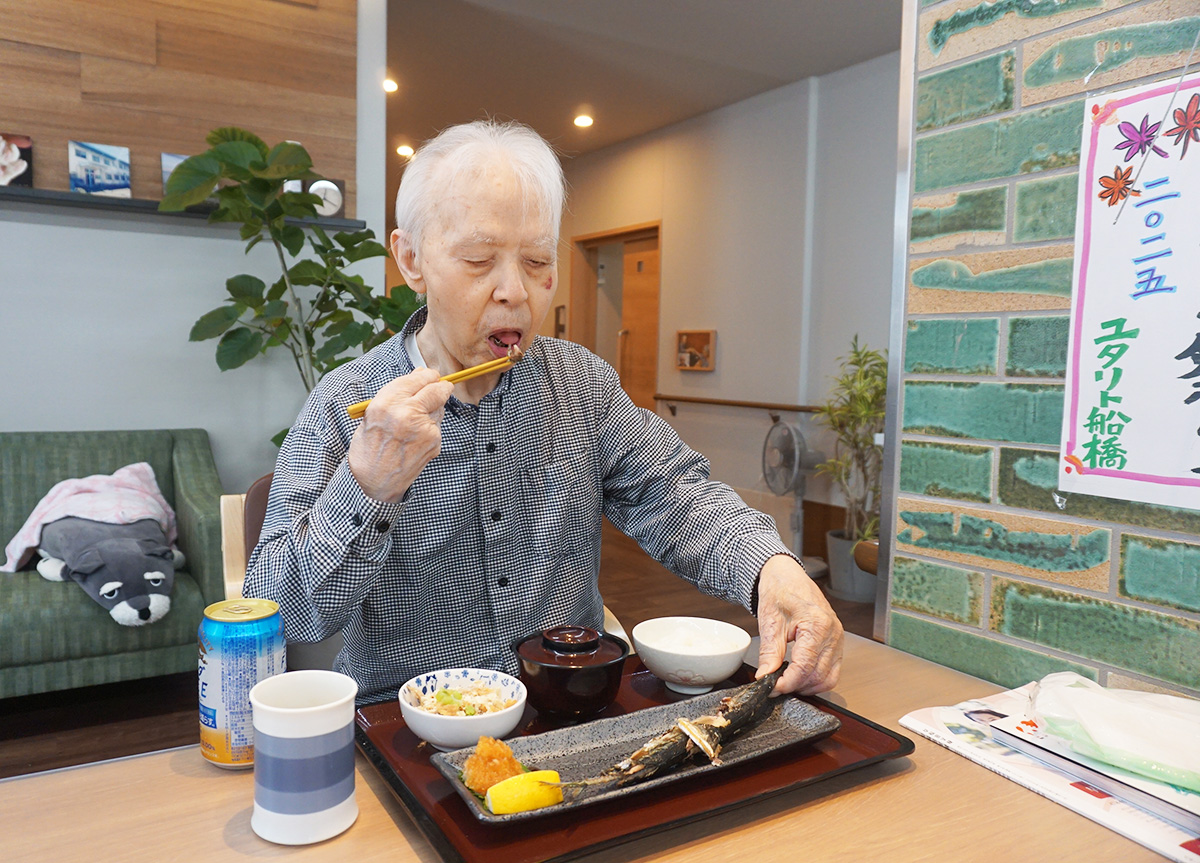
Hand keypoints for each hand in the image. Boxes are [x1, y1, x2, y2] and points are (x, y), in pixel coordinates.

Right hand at [348, 368, 453, 502]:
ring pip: (439, 408)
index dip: (427, 375)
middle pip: (435, 389)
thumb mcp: (372, 415)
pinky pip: (437, 426)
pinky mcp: (433, 441)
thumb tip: (421, 375)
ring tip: (415, 421)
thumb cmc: (370, 447)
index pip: (417, 379)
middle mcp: (406, 413)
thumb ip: (397, 394)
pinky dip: (431, 427)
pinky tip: (416, 437)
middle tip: (441, 386)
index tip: (431, 375)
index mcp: (386, 403)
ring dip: (434, 408)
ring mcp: (423, 429)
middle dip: (440, 386)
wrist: (373, 482)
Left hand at [755, 554, 843, 694]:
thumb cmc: (780, 590)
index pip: (805, 667)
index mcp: (817, 625)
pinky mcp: (837, 642)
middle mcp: (833, 633)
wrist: (787, 576)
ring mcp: (838, 638)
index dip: (787, 683)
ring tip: (786, 683)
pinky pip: (832, 670)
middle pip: (819, 676)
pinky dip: (817, 678)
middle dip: (796, 686)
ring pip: (829, 678)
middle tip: (774, 687)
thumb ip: (769, 652)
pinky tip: (799, 676)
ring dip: (808, 686)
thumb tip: (765, 677)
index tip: (771, 688)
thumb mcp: (770, 621)